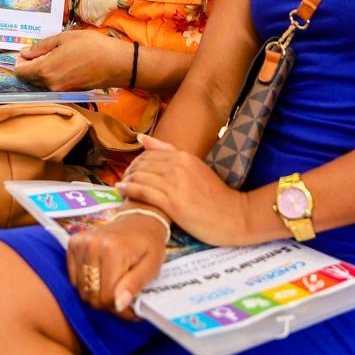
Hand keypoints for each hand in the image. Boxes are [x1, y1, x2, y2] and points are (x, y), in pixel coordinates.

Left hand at [14, 31, 131, 91]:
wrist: (117, 64)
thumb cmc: (92, 46)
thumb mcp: (64, 38)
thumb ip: (41, 46)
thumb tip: (26, 53)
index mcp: (45, 70)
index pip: (20, 72)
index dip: (19, 61)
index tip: (27, 51)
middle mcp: (49, 85)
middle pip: (28, 79)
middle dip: (28, 66)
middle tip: (39, 51)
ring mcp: (59, 91)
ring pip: (40, 83)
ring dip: (40, 71)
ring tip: (52, 56)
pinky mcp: (69, 93)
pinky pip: (52, 85)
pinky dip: (51, 76)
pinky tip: (62, 64)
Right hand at [66, 209, 167, 316]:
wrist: (139, 220)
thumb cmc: (149, 245)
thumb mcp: (151, 266)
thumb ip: (134, 285)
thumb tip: (118, 305)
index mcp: (113, 250)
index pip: (107, 296)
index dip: (119, 306)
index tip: (130, 305)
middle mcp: (92, 245)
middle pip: (92, 295)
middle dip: (107, 302)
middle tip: (122, 296)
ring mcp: (80, 243)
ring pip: (81, 289)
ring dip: (96, 294)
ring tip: (112, 285)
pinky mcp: (73, 243)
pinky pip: (73, 278)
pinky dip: (86, 283)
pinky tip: (100, 275)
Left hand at [117, 135, 252, 246]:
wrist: (234, 217)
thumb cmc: (215, 195)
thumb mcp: (194, 167)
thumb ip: (167, 152)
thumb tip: (142, 137)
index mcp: (184, 156)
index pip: (149, 154)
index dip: (135, 162)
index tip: (130, 172)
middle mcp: (178, 166)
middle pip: (142, 164)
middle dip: (129, 171)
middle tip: (123, 180)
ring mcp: (175, 184)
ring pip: (140, 177)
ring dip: (126, 181)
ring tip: (121, 188)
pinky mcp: (172, 203)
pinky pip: (143, 192)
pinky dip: (129, 191)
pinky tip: (122, 192)